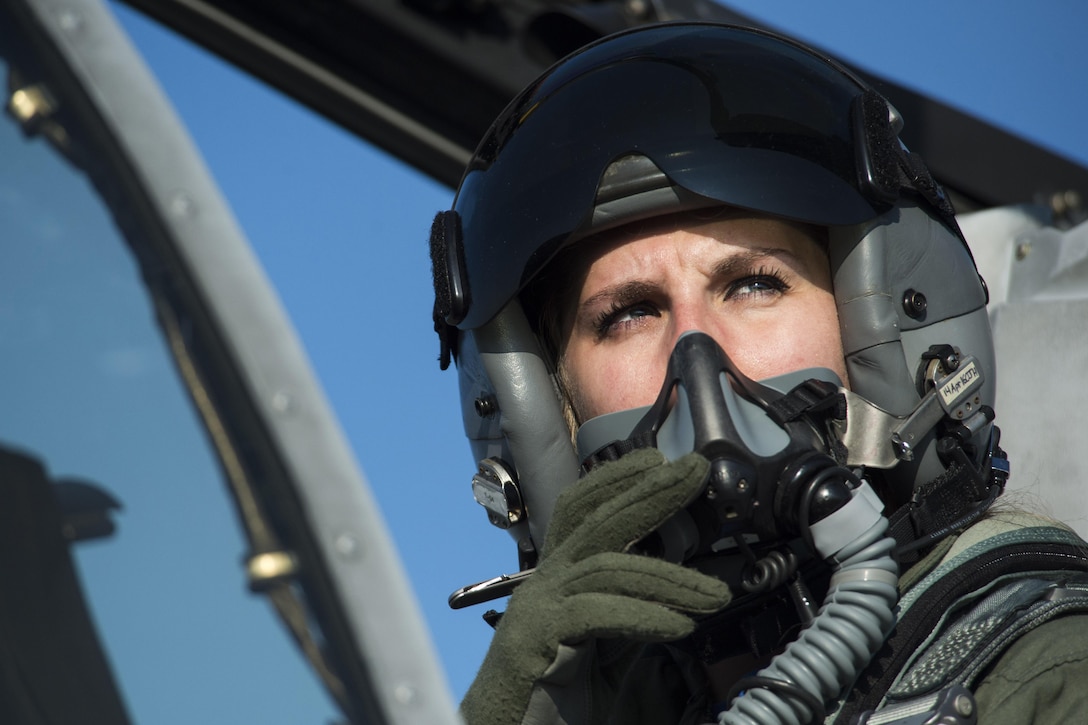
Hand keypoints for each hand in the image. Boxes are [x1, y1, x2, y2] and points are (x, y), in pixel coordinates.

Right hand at [460, 448, 732, 723]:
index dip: (617, 480)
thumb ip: (631, 626)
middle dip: (648, 491)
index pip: (582, 511)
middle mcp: (543, 584)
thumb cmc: (551, 709)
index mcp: (558, 581)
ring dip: (669, 578)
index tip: (660, 460)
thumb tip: (677, 602)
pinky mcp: (532, 639)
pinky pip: (595, 612)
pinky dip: (643, 616)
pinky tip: (680, 626)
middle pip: (595, 519)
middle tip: (693, 470)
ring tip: (715, 596)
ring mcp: (535, 608)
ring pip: (607, 567)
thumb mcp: (607, 660)